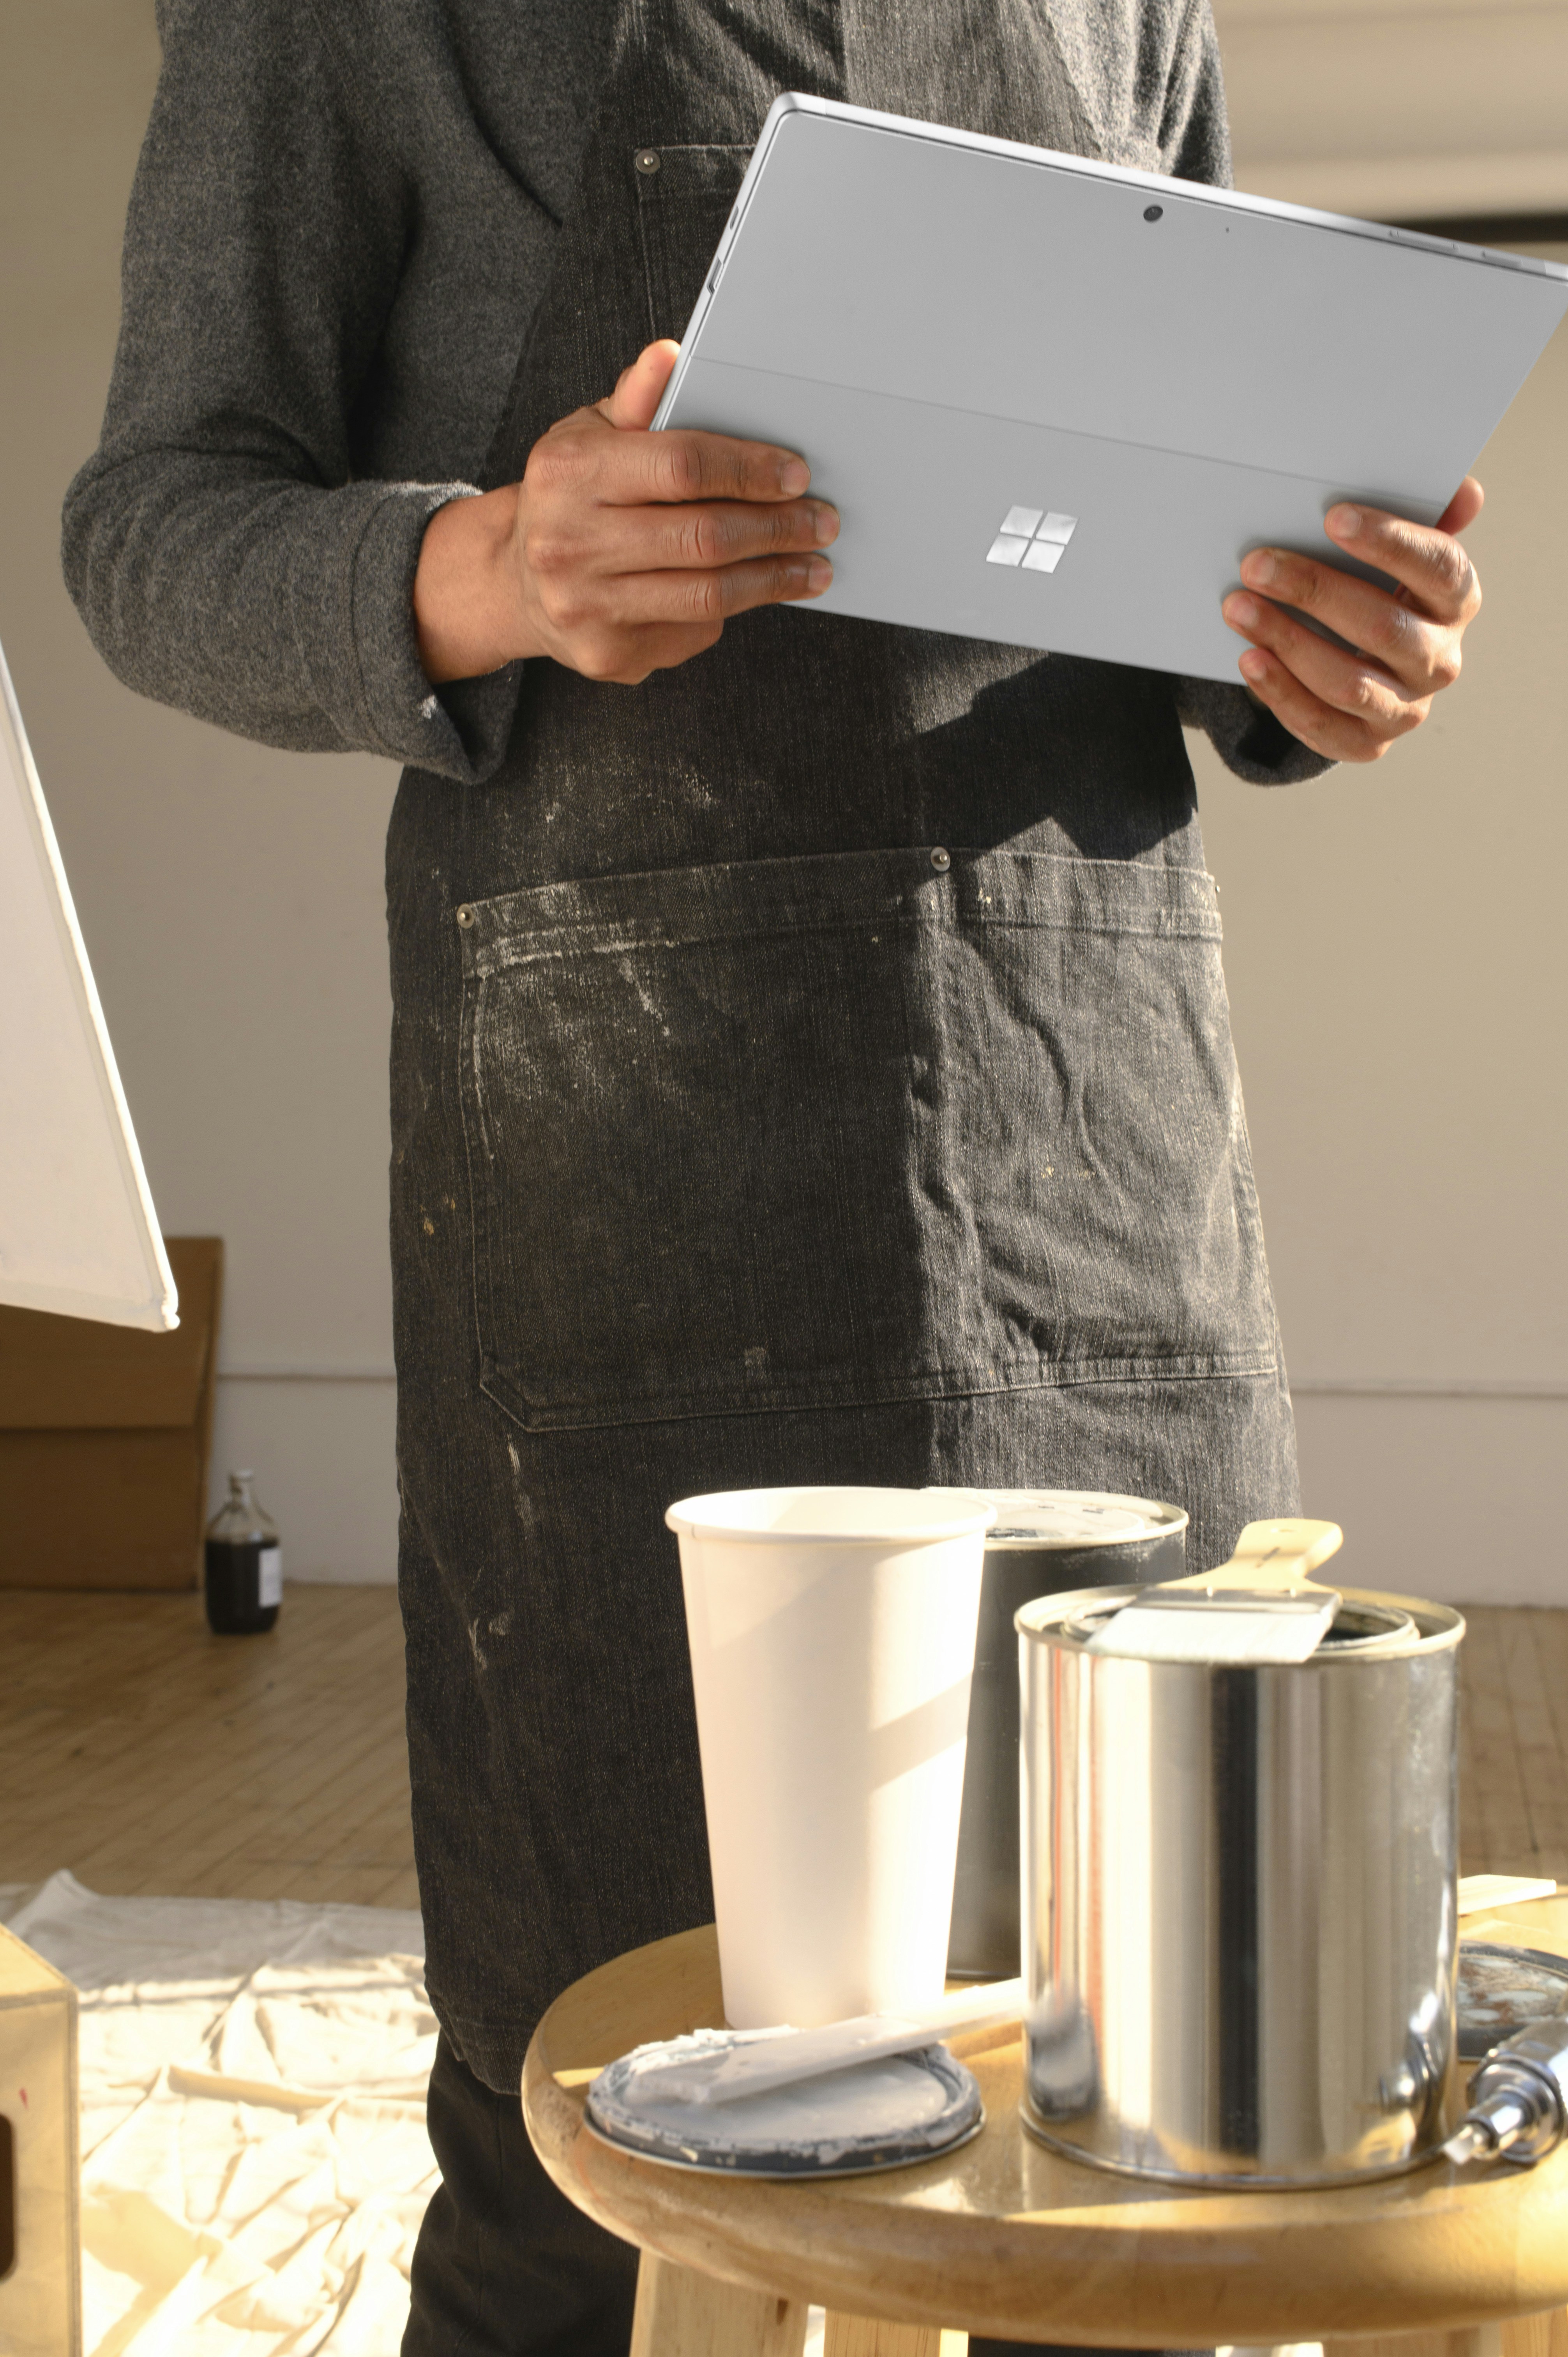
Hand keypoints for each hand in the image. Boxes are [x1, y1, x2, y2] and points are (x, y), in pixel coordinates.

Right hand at [414, 340, 836, 684]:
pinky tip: (755, 590)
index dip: (749, 471)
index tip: (797, 475)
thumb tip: (671, 356)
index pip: (681, 466)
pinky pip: (693, 631)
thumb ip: (638, 400)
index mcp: (568, 473)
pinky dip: (732, 609)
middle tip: (821, 523)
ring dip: (773, 579)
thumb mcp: (592, 434)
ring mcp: (587, 607)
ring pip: (707, 596)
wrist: (518, 580)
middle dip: (776, 529)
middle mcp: (569, 543)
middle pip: (703, 537)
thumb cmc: (573, 496)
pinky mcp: (608, 654)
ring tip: (811, 565)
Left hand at [1220, 480, 1483, 762]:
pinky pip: (1321, 724)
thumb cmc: (1378, 591)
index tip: (1333, 517)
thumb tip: (1465, 492)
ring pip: (1347, 682)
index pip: (1438, 568)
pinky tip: (1250, 659)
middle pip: (1380, 627)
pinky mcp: (1366, 743)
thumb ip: (1428, 514)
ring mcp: (1406, 708)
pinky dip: (1280, 692)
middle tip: (1256, 565)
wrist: (1363, 663)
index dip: (1389, 542)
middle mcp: (1440, 659)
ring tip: (1239, 609)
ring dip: (1287, 642)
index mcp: (1457, 601)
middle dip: (1313, 592)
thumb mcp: (1398, 551)